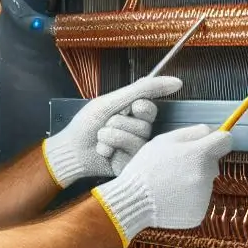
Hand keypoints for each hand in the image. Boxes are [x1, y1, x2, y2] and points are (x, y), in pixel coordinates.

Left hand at [41, 75, 182, 187]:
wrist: (71, 149)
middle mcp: (138, 133)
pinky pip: (129, 155)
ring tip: (100, 139)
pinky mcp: (129, 165)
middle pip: (144, 126)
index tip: (131, 108)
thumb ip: (142, 89)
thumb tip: (176, 81)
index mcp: (135, 115)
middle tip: (105, 125)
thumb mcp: (112, 101)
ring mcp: (134, 150)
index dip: (142, 108)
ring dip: (111, 136)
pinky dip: (110, 150)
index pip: (151, 109)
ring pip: (135, 140)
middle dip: (118, 123)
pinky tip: (104, 152)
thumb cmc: (87, 124)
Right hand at [90, 124, 232, 245]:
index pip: (225, 141)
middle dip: (199, 164)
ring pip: (205, 183)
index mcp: (199, 154)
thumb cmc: (145, 168)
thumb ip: (191, 133)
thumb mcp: (163, 141)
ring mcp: (203, 196)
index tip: (208, 144)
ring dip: (192, 182)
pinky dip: (188, 200)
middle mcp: (206, 176)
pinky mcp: (199, 213)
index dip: (217, 141)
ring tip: (169, 185)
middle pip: (213, 164)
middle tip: (175, 169)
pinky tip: (171, 199)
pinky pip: (198, 200)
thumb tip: (210, 131)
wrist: (132, 201)